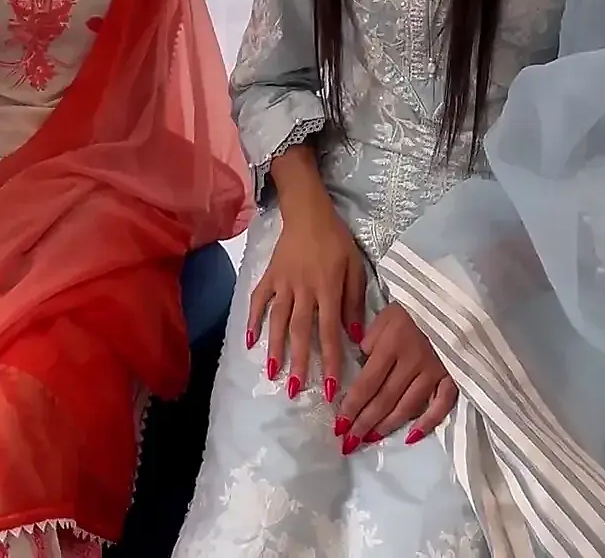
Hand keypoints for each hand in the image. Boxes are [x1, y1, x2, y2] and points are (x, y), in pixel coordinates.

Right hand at [247, 194, 365, 406]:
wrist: (309, 213)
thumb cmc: (337, 242)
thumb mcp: (356, 268)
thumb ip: (354, 303)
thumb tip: (356, 337)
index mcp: (328, 290)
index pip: (329, 332)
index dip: (329, 361)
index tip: (329, 388)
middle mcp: (304, 290)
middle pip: (300, 331)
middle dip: (298, 362)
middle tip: (295, 390)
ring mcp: (283, 283)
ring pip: (278, 320)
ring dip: (275, 348)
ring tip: (272, 373)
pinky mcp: (269, 276)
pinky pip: (258, 300)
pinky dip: (252, 319)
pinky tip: (249, 341)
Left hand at [334, 301, 455, 452]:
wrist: (452, 299)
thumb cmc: (412, 307)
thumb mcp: (384, 316)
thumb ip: (370, 340)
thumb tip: (360, 364)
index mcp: (391, 345)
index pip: (366, 384)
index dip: (351, 407)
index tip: (338, 425)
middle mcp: (412, 362)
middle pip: (384, 399)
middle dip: (364, 423)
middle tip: (349, 442)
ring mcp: (435, 371)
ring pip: (408, 406)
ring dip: (387, 426)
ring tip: (370, 440)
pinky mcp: (453, 376)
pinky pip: (441, 405)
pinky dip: (428, 423)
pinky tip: (412, 437)